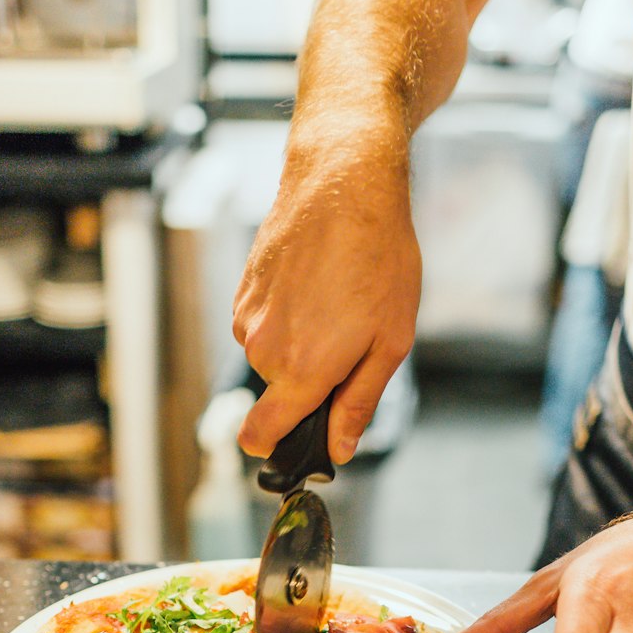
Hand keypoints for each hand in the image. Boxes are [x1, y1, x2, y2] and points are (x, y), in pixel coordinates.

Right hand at [233, 140, 420, 464]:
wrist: (343, 183)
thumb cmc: (378, 258)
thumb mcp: (390, 342)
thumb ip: (359, 402)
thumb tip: (339, 448)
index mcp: (302, 372)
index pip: (260, 436)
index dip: (276, 449)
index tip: (292, 445)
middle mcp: (264, 351)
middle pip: (279, 393)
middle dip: (309, 380)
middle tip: (350, 340)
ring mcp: (247, 318)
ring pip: (271, 356)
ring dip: (299, 343)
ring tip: (336, 301)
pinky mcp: (242, 291)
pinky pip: (262, 324)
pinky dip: (286, 315)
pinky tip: (315, 283)